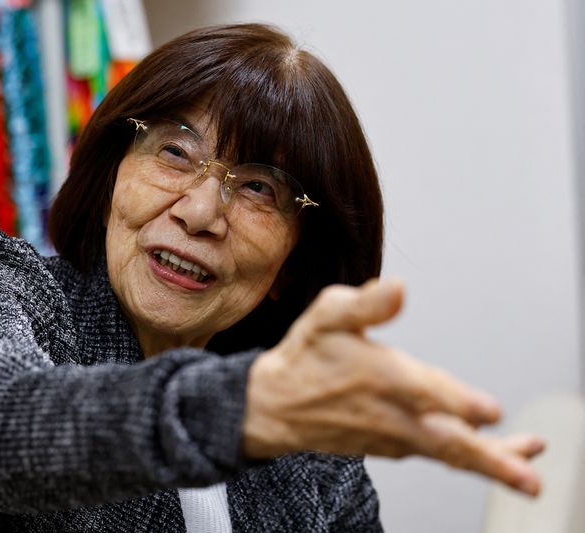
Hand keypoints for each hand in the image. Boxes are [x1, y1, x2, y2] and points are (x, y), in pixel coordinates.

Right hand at [243, 278, 544, 495]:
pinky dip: (469, 459)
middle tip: (527, 480)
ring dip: (492, 465)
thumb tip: (398, 287)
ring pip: (449, 455)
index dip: (458, 402)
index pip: (425, 392)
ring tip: (527, 478)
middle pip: (447, 442)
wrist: (275, 407)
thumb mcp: (325, 316)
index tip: (491, 412)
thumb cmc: (305, 356)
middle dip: (491, 460)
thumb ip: (364, 303)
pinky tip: (495, 456)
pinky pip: (437, 456)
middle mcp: (393, 413)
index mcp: (380, 377)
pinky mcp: (394, 447)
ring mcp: (396, 436)